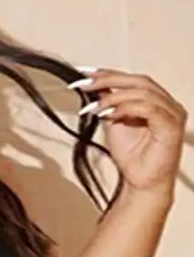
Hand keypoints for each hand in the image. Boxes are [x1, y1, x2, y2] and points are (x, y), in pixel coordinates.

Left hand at [71, 68, 187, 197]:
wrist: (141, 182)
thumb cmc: (133, 157)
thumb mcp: (114, 125)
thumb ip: (109, 106)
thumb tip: (96, 89)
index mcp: (156, 100)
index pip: (132, 80)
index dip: (108, 74)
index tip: (84, 74)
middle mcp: (167, 104)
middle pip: (139, 82)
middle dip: (109, 80)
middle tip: (85, 83)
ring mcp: (172, 114)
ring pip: (143, 94)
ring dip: (114, 98)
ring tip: (94, 107)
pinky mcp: (172, 127)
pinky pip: (149, 110)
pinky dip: (126, 109)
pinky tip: (108, 115)